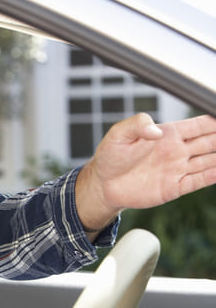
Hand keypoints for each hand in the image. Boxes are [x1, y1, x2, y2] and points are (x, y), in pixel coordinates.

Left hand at [75, 113, 215, 229]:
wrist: (103, 184)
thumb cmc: (110, 156)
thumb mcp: (118, 135)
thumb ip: (137, 125)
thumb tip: (156, 131)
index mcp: (168, 134)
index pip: (200, 125)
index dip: (215, 121)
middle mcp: (177, 150)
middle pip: (211, 141)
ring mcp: (178, 168)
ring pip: (210, 160)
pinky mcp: (174, 187)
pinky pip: (200, 180)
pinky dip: (214, 176)